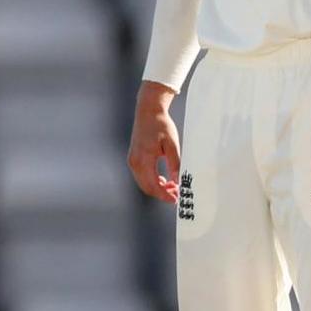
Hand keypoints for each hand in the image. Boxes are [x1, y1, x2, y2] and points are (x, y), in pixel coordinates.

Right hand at [126, 81, 182, 201]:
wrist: (148, 111)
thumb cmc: (161, 125)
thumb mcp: (171, 144)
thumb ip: (175, 164)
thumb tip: (178, 181)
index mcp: (144, 159)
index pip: (154, 185)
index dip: (165, 195)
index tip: (176, 199)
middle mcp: (135, 162)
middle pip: (147, 188)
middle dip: (162, 194)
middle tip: (177, 194)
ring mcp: (132, 160)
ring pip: (144, 183)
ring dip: (157, 188)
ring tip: (173, 186)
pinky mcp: (133, 158)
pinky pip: (141, 176)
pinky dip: (152, 181)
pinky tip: (164, 179)